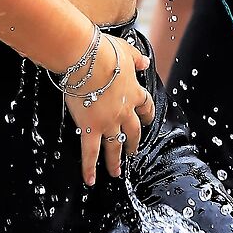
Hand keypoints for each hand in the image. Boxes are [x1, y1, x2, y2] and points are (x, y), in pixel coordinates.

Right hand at [63, 33, 154, 185]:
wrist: (85, 58)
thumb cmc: (103, 51)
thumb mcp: (126, 51)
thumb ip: (137, 59)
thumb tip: (146, 62)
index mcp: (134, 92)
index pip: (145, 106)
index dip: (146, 114)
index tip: (147, 120)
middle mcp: (124, 111)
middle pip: (133, 132)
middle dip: (133, 143)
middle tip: (132, 152)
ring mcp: (108, 123)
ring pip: (115, 146)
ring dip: (116, 161)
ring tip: (117, 172)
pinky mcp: (90, 128)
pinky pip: (91, 153)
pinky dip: (90, 168)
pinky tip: (90, 180)